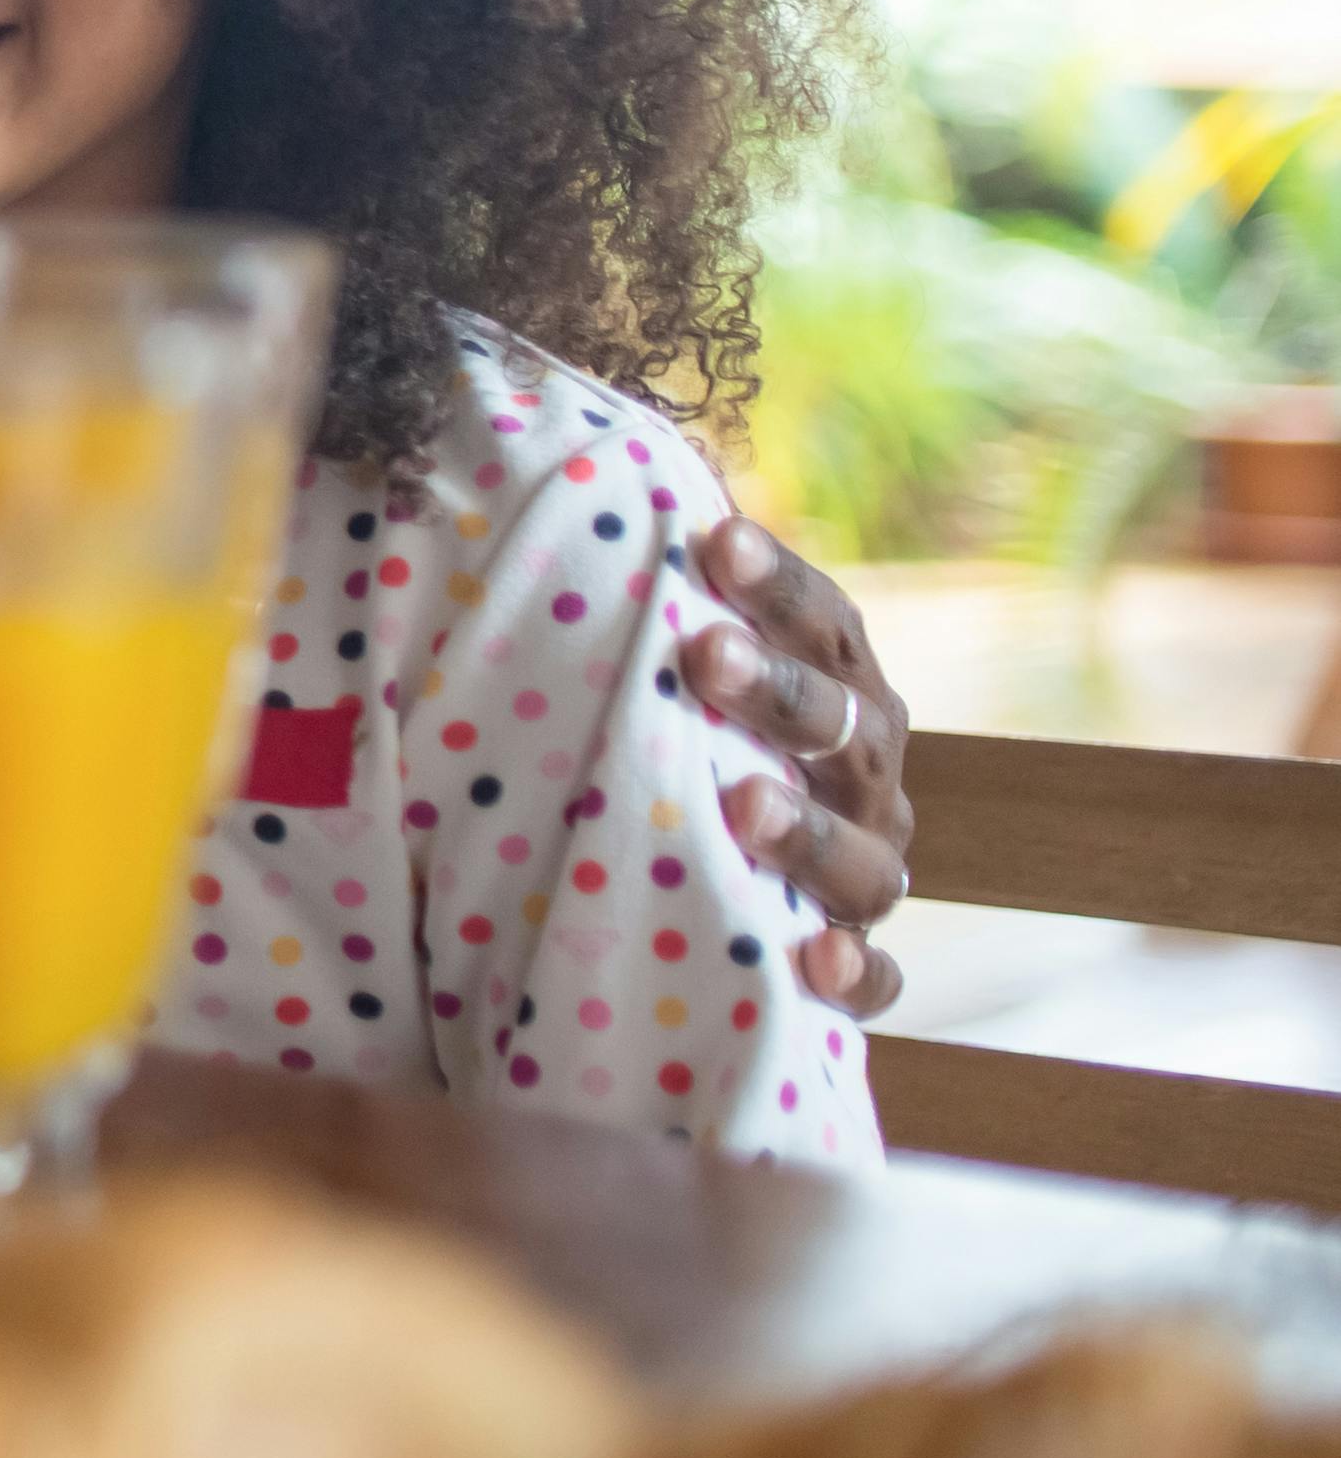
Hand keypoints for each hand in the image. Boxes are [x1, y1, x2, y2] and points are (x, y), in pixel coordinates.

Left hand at [678, 513, 913, 1018]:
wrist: (736, 876)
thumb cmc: (687, 740)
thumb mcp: (682, 676)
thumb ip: (661, 607)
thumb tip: (581, 477)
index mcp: (842, 688)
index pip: (825, 624)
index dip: (777, 581)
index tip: (713, 537)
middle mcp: (867, 773)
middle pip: (841, 726)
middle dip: (777, 690)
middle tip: (705, 655)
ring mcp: (869, 868)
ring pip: (860, 853)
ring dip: (805, 827)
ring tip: (742, 803)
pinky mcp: (857, 960)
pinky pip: (876, 980)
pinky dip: (856, 975)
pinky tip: (816, 963)